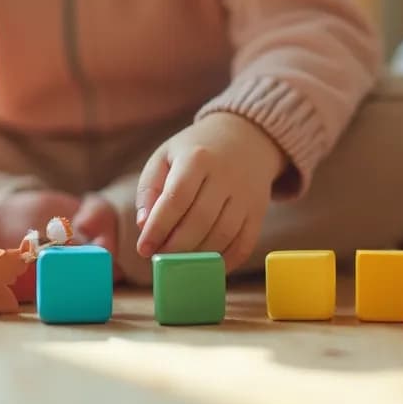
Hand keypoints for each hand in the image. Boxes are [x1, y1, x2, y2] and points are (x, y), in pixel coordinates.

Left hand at [135, 113, 285, 269]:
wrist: (245, 139)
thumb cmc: (196, 152)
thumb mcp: (165, 157)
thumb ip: (149, 189)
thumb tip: (144, 225)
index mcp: (197, 158)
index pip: (176, 199)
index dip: (158, 228)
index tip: (143, 249)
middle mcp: (226, 175)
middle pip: (200, 221)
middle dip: (176, 247)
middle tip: (160, 257)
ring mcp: (246, 194)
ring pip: (222, 235)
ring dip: (197, 255)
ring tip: (178, 260)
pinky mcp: (259, 210)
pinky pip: (244, 244)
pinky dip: (225, 261)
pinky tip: (205, 263)